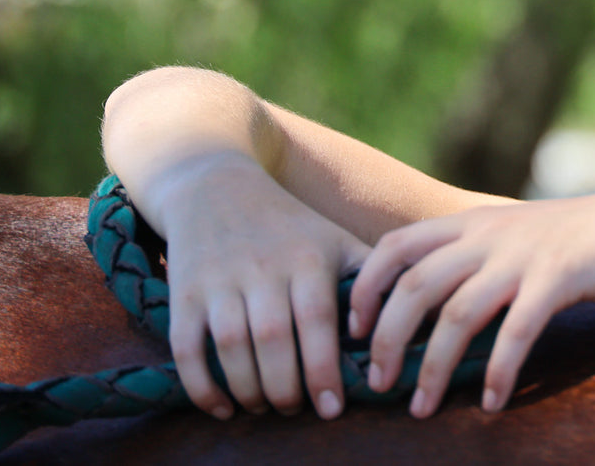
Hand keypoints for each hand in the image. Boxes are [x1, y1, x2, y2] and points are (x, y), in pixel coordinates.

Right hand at [152, 154, 371, 420]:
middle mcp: (263, 269)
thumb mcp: (336, 239)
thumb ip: (372, 279)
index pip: (317, 322)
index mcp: (308, 259)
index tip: (332, 408)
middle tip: (295, 411)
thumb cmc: (290, 224)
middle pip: (273, 340)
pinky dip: (202, 385)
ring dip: (248, 389)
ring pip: (231, 346)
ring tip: (266, 407)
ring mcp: (219, 281)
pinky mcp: (184, 292)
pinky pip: (187, 347)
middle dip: (285, 387)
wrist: (216, 184)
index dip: (323, 370)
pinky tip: (224, 406)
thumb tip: (410, 324)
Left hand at [348, 182, 594, 417]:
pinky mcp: (560, 278)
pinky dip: (498, 371)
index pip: (396, 246)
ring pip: (457, 314)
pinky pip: (515, 331)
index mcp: (474, 223)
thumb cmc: (588, 236)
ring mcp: (524, 255)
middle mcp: (490, 235)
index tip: (355, 332)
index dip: (366, 288)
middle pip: (415, 286)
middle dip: (386, 341)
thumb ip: (481, 258)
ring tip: (421, 408)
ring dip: (432, 368)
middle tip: (377, 385)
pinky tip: (491, 403)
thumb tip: (439, 307)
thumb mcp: (521, 235)